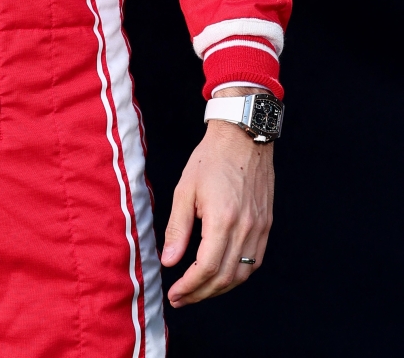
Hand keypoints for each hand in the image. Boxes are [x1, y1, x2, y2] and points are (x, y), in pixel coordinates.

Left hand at [161, 91, 274, 306]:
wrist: (243, 137)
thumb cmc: (211, 158)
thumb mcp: (185, 189)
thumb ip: (178, 228)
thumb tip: (169, 262)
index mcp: (223, 219)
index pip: (206, 268)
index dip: (189, 287)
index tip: (174, 294)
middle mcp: (246, 229)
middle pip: (225, 277)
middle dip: (201, 293)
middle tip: (181, 298)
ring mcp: (260, 229)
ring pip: (242, 274)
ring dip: (219, 288)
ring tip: (197, 291)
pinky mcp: (266, 225)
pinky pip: (253, 261)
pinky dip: (236, 275)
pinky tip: (220, 275)